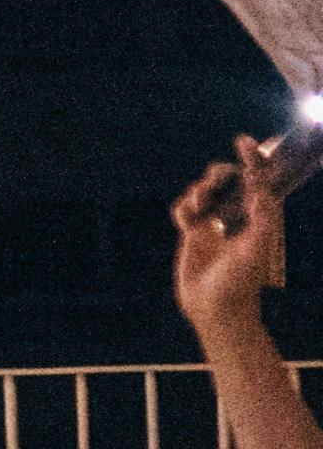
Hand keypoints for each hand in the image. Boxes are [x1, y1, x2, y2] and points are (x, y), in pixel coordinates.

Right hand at [173, 142, 285, 326]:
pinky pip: (184, 210)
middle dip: (224, 172)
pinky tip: (188, 213)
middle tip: (221, 176)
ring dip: (202, 190)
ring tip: (201, 201)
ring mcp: (214, 225)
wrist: (215, 307)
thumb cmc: (241, 281)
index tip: (243, 141)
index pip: (258, 180)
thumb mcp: (257, 247)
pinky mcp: (193, 236)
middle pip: (231, 182)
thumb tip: (259, 188)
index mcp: (258, 218)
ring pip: (205, 192)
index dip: (253, 158)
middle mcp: (237, 218)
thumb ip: (263, 217)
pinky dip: (184, 206)